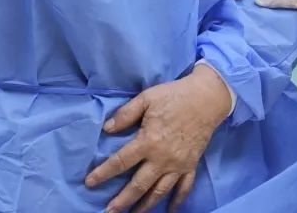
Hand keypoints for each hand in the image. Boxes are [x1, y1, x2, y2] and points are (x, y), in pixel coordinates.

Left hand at [85, 65, 231, 212]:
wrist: (206, 98)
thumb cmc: (174, 96)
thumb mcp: (147, 98)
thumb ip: (126, 114)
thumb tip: (107, 128)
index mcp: (148, 141)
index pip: (121, 161)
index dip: (104, 173)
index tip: (90, 182)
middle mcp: (161, 159)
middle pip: (138, 185)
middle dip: (122, 200)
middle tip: (109, 212)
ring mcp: (177, 165)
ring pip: (159, 192)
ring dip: (145, 206)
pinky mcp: (191, 165)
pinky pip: (183, 188)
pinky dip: (177, 201)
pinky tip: (169, 210)